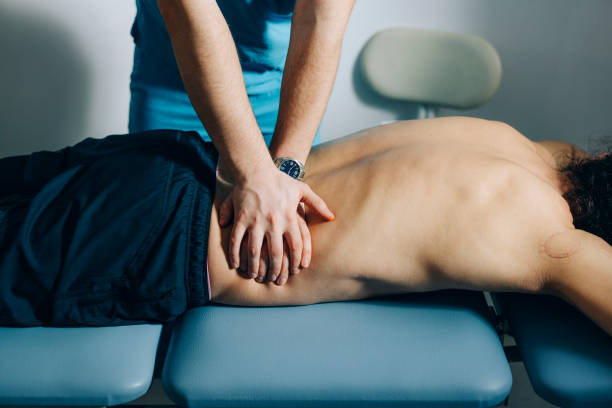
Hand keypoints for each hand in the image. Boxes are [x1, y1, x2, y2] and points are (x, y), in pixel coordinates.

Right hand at [218, 164, 333, 284]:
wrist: (256, 169)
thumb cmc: (280, 180)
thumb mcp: (302, 189)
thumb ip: (318, 204)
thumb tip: (332, 217)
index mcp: (290, 217)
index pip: (297, 245)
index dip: (297, 260)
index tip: (296, 271)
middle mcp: (274, 222)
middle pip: (277, 253)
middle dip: (277, 269)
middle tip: (276, 280)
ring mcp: (256, 221)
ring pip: (255, 251)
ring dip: (255, 267)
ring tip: (255, 276)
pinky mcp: (241, 218)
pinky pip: (237, 240)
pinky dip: (235, 254)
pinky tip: (235, 265)